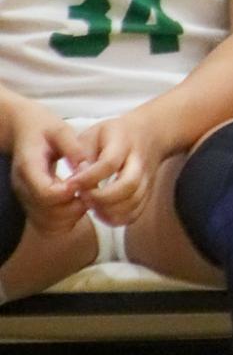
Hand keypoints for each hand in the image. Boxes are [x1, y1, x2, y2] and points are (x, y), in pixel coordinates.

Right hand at [9, 107, 94, 234]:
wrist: (21, 130)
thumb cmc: (43, 127)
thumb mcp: (60, 129)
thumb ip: (73, 148)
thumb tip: (86, 168)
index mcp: (29, 167)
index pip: (46, 193)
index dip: (69, 193)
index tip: (84, 183)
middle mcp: (23, 188)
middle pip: (48, 214)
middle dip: (74, 207)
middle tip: (90, 192)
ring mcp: (25, 200)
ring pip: (48, 225)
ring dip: (71, 216)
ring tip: (84, 197)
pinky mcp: (31, 206)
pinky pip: (47, 226)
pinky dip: (65, 222)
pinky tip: (75, 203)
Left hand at [63, 116, 162, 227]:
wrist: (150, 133)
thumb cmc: (113, 135)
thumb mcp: (94, 133)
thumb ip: (81, 154)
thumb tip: (72, 179)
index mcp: (123, 142)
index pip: (109, 163)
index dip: (88, 178)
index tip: (70, 184)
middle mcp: (139, 161)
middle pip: (128, 184)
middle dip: (102, 198)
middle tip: (83, 198)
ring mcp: (147, 178)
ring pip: (134, 201)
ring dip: (109, 210)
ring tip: (91, 206)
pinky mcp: (148, 192)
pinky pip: (137, 212)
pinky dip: (118, 218)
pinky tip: (102, 213)